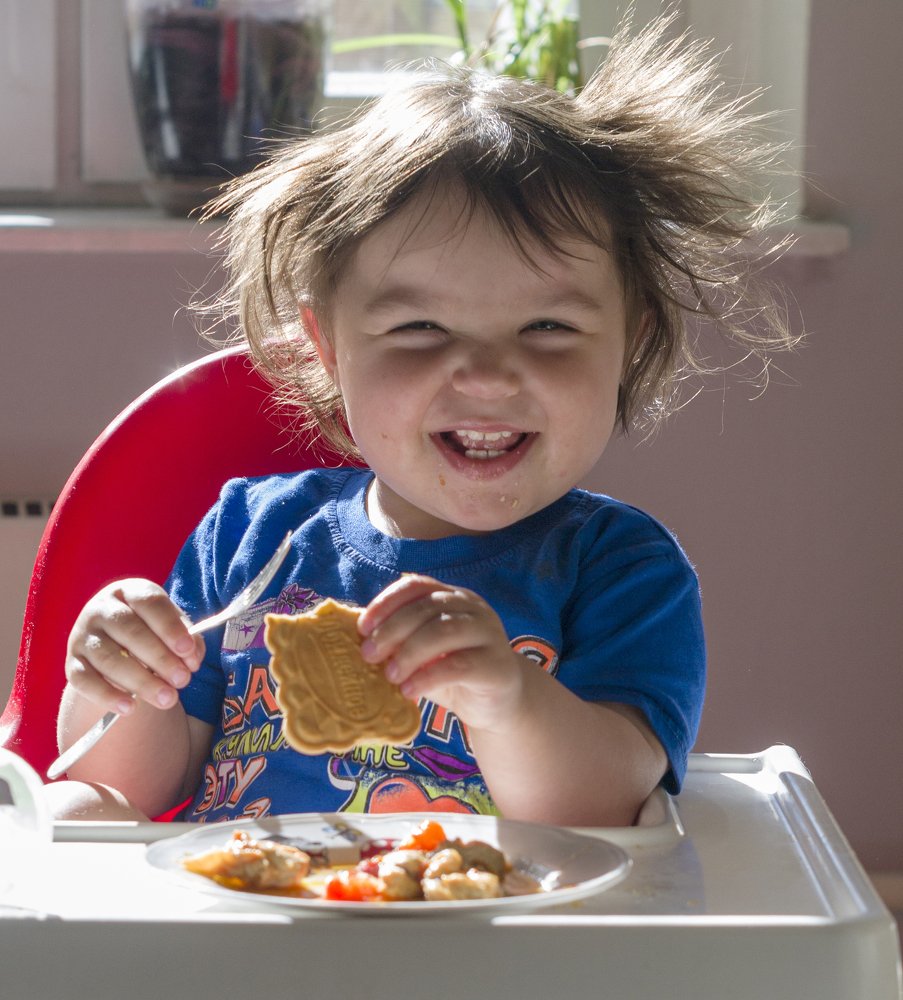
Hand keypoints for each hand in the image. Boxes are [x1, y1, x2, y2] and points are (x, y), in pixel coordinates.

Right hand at [65, 579, 203, 714]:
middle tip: (183, 680)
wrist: (113, 645)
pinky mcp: (72, 663)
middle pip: (130, 631)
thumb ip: (186, 639)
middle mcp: (101, 609)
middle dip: (160, 658)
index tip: (187, 650)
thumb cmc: (151, 631)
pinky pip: (84, 681)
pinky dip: (107, 696)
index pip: (150, 603)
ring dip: (141, 681)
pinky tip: (130, 708)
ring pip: (109, 658)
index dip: (170, 627)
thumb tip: (192, 659)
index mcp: (130, 592)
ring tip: (167, 699)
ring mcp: (83, 635)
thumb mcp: (169, 627)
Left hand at [358, 575, 525, 732]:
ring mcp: (489, 633)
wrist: (499, 704)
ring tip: (390, 675)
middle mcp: (473, 607)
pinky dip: (427, 677)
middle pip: (427, 607)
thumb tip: (359, 641)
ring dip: (409, 652)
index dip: (386, 603)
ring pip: (443, 631)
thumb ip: (400, 641)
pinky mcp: (497, 664)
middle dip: (391, 630)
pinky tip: (409, 690)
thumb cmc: (453, 675)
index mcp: (452, 597)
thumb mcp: (423, 654)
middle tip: (368, 655)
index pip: (416, 586)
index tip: (362, 628)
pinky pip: (458, 665)